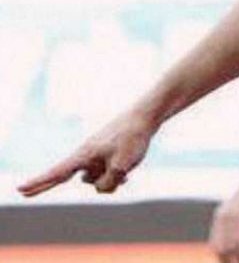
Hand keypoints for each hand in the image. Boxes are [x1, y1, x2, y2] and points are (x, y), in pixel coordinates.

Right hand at [18, 111, 153, 196]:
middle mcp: (86, 155)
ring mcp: (96, 155)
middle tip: (24, 192)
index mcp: (84, 155)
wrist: (146, 117)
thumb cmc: (132, 139)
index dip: (40, 183)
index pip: (58, 173)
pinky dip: (116, 175)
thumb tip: (101, 189)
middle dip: (49, 185)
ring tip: (125, 163)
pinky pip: (107, 174)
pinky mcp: (107, 154)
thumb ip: (107, 183)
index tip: (21, 189)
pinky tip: (127, 174)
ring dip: (111, 179)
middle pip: (69, 176)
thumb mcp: (121, 166)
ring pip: (98, 180)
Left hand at [209, 170, 238, 262]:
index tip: (235, 262)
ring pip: (230, 246)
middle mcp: (223, 218)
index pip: (215, 245)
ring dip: (238, 259)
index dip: (222, 258)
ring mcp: (233, 217)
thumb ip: (238, 214)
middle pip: (219, 248)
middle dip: (229, 260)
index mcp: (220, 216)